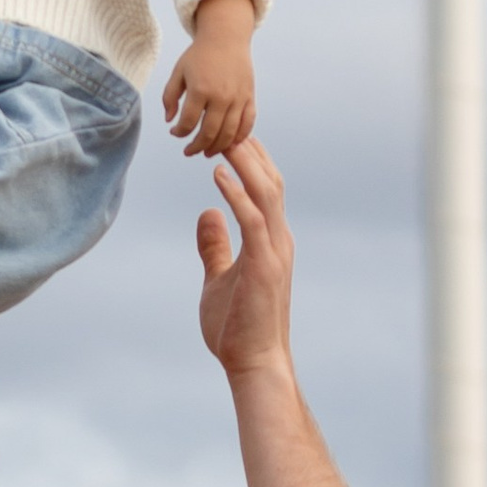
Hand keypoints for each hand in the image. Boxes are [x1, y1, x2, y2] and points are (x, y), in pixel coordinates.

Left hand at [160, 0, 258, 159]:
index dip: (179, 133)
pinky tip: (230, 143)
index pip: (188, 122)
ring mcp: (238, 98)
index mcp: (200, 89)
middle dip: (196, 147)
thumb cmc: (199, 55)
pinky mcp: (249, 97)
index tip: (175, 133)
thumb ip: (170, 97)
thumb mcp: (178, 72)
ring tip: (207, 151)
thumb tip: (170, 121)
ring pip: (228, 133)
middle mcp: (221, 96)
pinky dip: (239, 137)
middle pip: (209, 133)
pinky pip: (247, 123)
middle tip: (189, 151)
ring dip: (216, 147)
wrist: (226, 37)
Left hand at [195, 139, 293, 381]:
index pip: (266, 190)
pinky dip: (236, 193)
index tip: (233, 137)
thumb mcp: (219, 277)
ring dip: (246, 163)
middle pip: (270, 183)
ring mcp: (275, 252)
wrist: (253, 362)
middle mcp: (279, 240)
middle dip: (251, 153)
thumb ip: (215, 245)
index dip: (252, 162)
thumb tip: (207, 215)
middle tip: (230, 124)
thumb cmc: (237, 327)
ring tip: (225, 138)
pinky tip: (218, 174)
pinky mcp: (264, 265)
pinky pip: (252, 219)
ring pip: (265, 194)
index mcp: (271, 242)